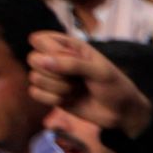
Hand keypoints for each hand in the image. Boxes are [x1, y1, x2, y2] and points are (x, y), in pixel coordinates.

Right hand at [28, 31, 151, 136]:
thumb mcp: (99, 72)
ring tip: (78, 89)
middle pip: (33, 58)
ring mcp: (52, 77)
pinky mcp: (50, 94)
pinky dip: (53, 99)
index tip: (71, 59)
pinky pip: (35, 93)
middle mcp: (56, 58)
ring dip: (59, 88)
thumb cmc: (114, 87)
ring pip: (35, 78)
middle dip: (55, 73)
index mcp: (69, 45)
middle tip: (77, 79)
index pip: (40, 39)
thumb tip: (41, 61)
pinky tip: (70, 100)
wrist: (120, 113)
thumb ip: (72, 64)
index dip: (51, 51)